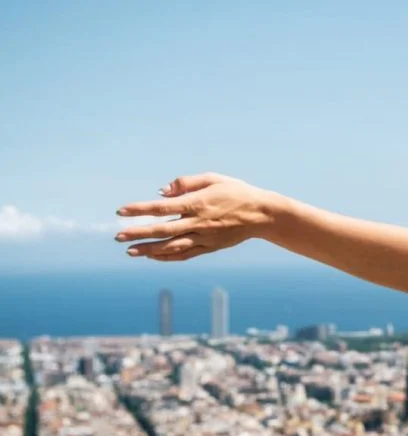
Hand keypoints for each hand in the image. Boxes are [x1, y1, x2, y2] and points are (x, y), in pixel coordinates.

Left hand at [115, 173, 279, 260]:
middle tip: (118, 236)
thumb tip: (162, 191)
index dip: (139, 209)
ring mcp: (204, 238)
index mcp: (197, 204)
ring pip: (172, 247)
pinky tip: (153, 257)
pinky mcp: (210, 247)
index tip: (121, 211)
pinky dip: (168, 257)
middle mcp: (198, 223)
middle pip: (162, 230)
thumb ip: (185, 182)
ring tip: (130, 251)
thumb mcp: (212, 178)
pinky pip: (185, 254)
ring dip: (149, 250)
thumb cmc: (236, 192)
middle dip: (138, 233)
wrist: (262, 214)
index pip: (161, 208)